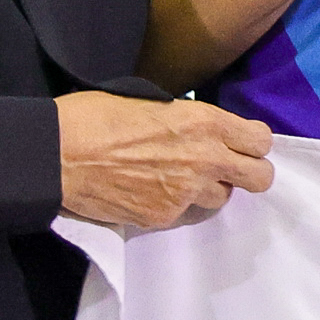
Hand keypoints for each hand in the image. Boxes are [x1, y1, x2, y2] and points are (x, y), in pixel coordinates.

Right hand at [56, 91, 274, 227]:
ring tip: (178, 179)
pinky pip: (185, 214)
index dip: (251, 143)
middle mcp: (205, 159)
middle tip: (226, 168)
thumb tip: (203, 129)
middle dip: (248, 172)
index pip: (261, 140)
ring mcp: (186, 193)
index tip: (238, 143)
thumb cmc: (96, 115)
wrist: (58, 153)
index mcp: (205, 122)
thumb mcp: (153, 102)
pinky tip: (150, 191)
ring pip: (222, 199)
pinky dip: (175, 205)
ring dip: (208, 190)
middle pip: (260, 177)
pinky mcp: (163, 217)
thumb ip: (189, 119)